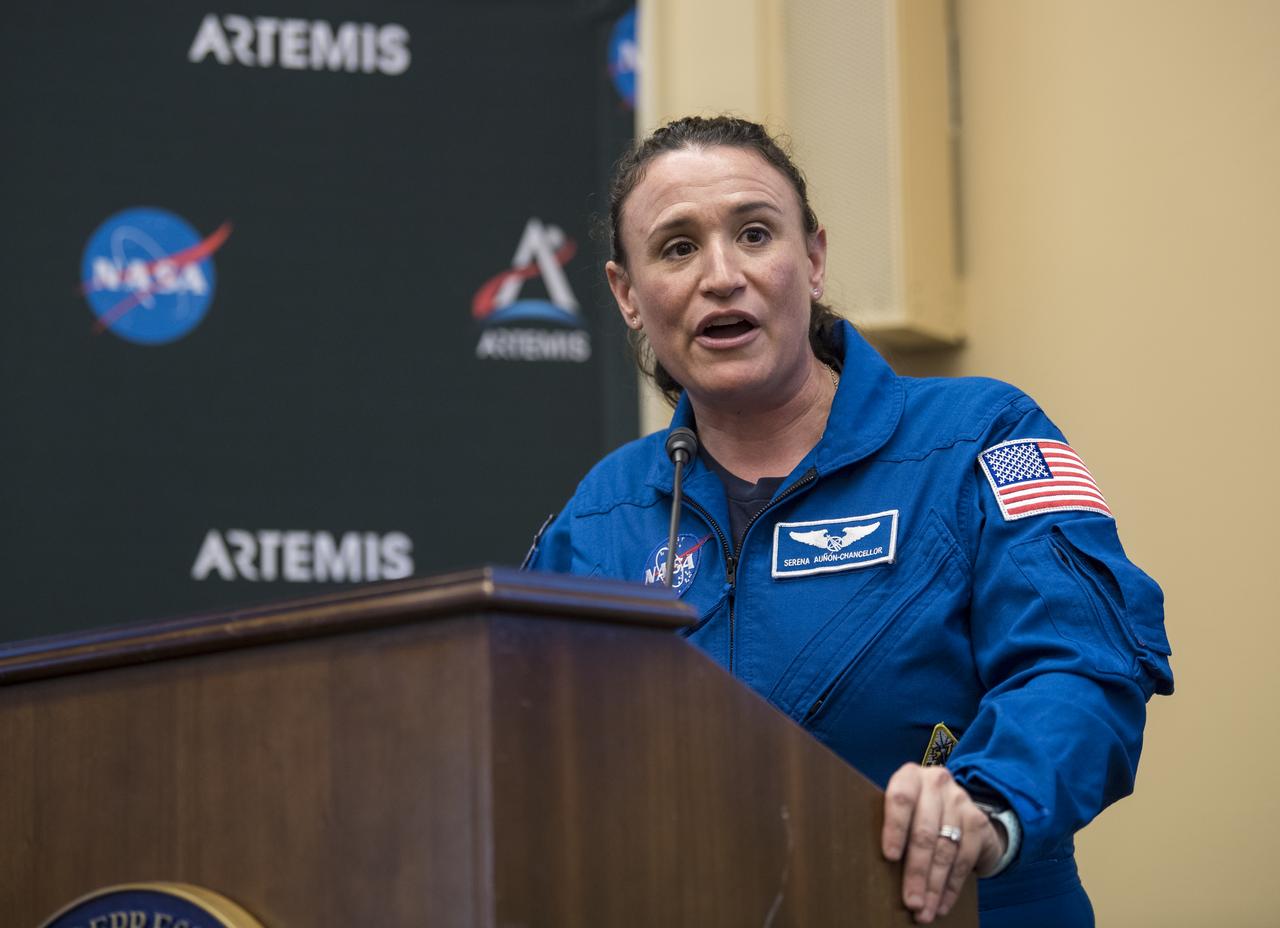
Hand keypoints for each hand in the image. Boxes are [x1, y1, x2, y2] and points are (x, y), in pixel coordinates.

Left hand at [881, 763, 1006, 922]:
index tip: (889, 858)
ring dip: (935, 886)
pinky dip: (953, 886)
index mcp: (909, 777)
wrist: (957, 808)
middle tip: (910, 902)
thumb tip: (870, 867)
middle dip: (916, 872)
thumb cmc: (915, 813)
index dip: (894, 829)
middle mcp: (936, 782)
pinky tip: (943, 904)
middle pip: (924, 832)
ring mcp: (960, 799)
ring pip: (946, 849)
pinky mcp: (978, 819)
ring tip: (925, 911)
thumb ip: (890, 826)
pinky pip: (965, 858)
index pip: (900, 799)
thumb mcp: (901, 811)